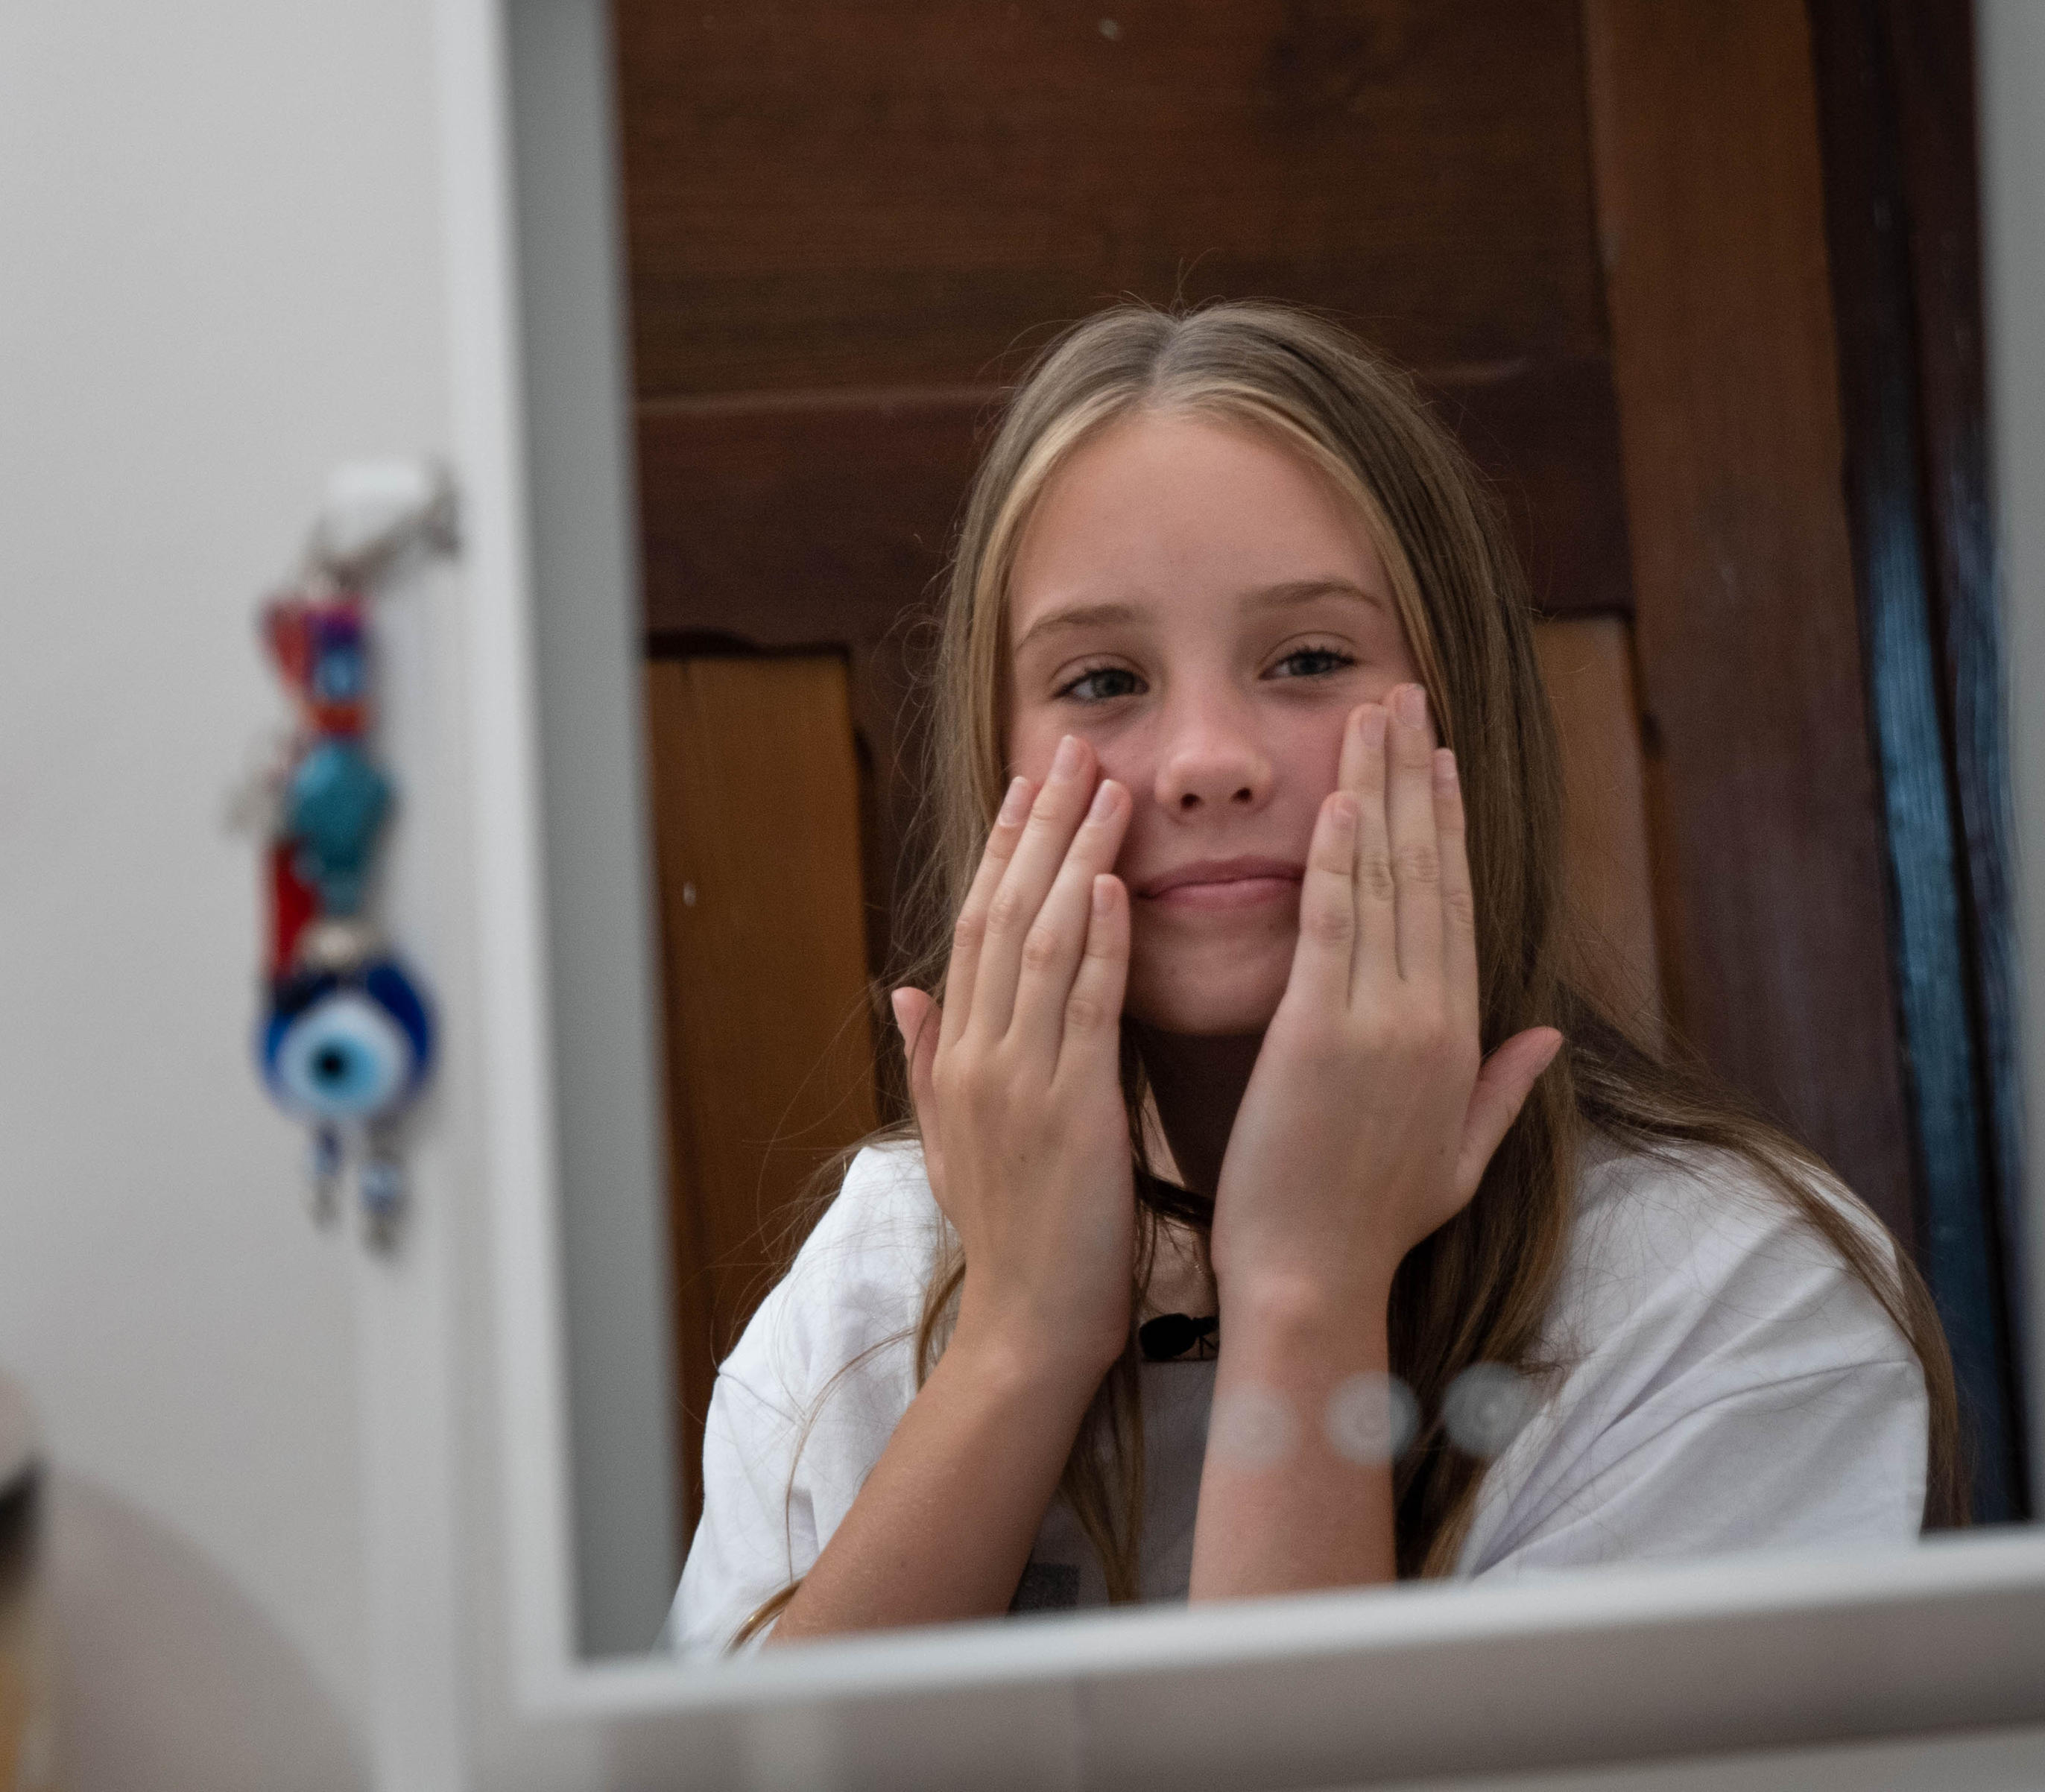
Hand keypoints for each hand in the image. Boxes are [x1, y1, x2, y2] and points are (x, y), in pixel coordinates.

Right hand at [888, 734, 1137, 1400]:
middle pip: (1004, 913)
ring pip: (1042, 944)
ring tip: (1108, 786)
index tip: (1033, 780)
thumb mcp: (953, 1142)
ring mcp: (1020, 1082)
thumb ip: (929, 1063)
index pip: (978, 925)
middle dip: (1043, 825)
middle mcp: (979, 1057)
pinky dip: (1097, 944)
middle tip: (1078, 747)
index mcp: (959, 1058)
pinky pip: (1083, 1010)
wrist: (1031, 1328)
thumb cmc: (1016, 1235)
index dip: (1005, 847)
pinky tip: (1113, 886)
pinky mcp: (1071, 1111)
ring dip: (1077, 858)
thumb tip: (901, 991)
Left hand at [1209, 687, 1564, 1316]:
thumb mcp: (1460, 1157)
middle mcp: (1429, 1017)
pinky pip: (1333, 926)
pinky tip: (1338, 799)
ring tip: (1367, 716)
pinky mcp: (1318, 1034)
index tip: (1440, 757)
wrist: (1312, 1282)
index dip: (1450, 824)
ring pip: (1386, 880)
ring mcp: (1379, 1022)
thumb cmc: (1373, 1225)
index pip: (1457, 904)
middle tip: (1404, 697)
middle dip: (1415, 777)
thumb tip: (1548, 1032)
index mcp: (1460, 1039)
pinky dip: (1339, 859)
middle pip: (1428, 872)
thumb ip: (1503, 1088)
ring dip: (1378, 789)